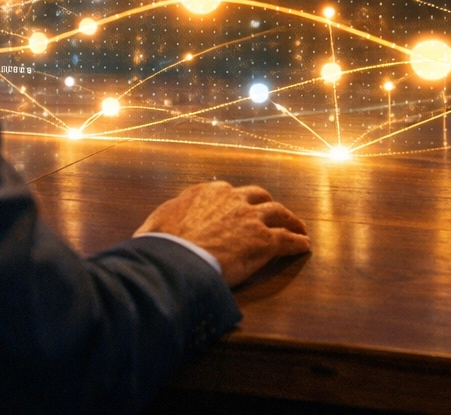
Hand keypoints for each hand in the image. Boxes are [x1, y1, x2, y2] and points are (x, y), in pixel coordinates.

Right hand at [134, 180, 310, 285]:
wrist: (177, 259)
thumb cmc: (162, 245)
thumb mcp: (154, 225)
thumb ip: (160, 223)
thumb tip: (146, 235)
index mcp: (207, 192)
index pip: (229, 192)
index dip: (237, 202)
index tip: (240, 209)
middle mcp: (232, 198)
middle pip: (258, 196)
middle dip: (266, 204)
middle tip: (273, 214)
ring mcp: (250, 218)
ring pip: (279, 213)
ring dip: (290, 220)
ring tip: (297, 227)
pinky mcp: (263, 240)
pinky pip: (287, 239)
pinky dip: (297, 241)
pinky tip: (304, 245)